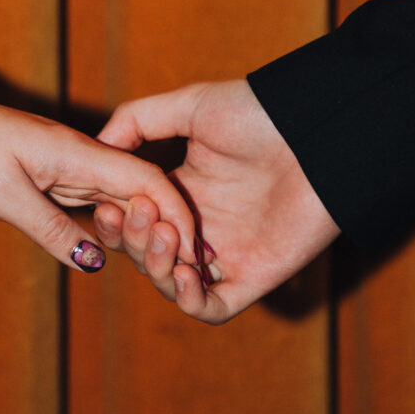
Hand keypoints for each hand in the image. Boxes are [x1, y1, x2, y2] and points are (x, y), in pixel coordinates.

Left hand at [0, 87, 196, 271]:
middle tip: (189, 269)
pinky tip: (118, 249)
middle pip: (143, 191)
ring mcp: (64, 168)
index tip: (195, 252)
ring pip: (120, 199)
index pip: (148, 181)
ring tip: (166, 266)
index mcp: (77, 154)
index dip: (178, 216)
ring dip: (145, 229)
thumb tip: (96, 263)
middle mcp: (79, 158)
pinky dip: (111, 228)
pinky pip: (91, 205)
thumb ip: (50, 228)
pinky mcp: (47, 179)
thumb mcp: (1, 195)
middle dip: (171, 227)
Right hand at [94, 80, 339, 318]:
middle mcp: (202, 226)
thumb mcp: (192, 106)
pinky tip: (184, 271)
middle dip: (134, 240)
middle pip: (147, 254)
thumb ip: (138, 120)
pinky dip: (190, 299)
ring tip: (165, 234)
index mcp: (184, 191)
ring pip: (172, 284)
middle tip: (140, 213)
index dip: (116, 220)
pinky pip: (214, 307)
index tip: (107, 204)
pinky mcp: (256, 276)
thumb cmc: (263, 112)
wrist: (318, 130)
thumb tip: (96, 146)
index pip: (135, 221)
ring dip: (156, 266)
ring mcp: (229, 254)